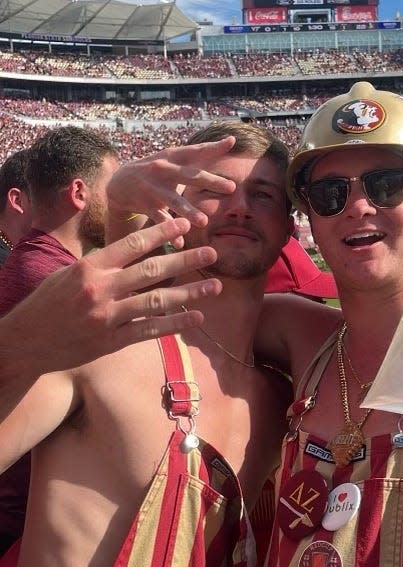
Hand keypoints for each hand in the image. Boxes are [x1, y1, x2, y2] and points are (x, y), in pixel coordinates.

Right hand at [0, 218, 221, 380]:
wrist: (24, 342)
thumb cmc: (46, 303)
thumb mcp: (68, 273)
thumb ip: (100, 262)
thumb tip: (130, 248)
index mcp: (89, 267)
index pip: (132, 244)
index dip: (161, 232)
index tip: (184, 223)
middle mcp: (100, 290)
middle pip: (152, 270)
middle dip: (185, 260)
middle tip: (212, 253)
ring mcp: (106, 318)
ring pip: (156, 301)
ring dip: (190, 293)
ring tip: (215, 286)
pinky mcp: (109, 343)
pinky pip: (148, 331)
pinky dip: (174, 324)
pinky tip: (196, 317)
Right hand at [106, 137, 236, 244]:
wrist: (121, 183)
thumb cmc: (157, 169)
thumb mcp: (175, 157)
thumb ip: (201, 152)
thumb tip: (232, 140)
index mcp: (173, 156)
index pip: (196, 150)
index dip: (213, 146)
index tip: (231, 142)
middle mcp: (164, 169)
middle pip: (190, 176)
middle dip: (210, 181)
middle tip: (232, 187)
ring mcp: (154, 188)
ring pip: (174, 201)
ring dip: (189, 212)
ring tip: (204, 222)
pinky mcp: (146, 205)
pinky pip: (160, 220)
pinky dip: (170, 232)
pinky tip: (181, 243)